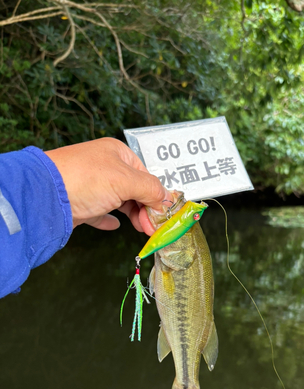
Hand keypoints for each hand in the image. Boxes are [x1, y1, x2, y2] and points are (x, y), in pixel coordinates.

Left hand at [45, 138, 171, 234]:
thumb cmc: (85, 179)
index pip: (145, 174)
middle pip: (134, 189)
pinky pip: (99, 211)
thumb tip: (166, 199)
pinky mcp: (80, 203)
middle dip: (145, 209)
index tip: (162, 215)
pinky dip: (109, 219)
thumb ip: (151, 189)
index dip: (156, 195)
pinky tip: (114, 225)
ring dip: (133, 215)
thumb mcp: (126, 181)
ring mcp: (91, 185)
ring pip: (119, 201)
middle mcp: (105, 166)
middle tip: (152, 227)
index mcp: (118, 153)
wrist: (45, 195)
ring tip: (141, 229)